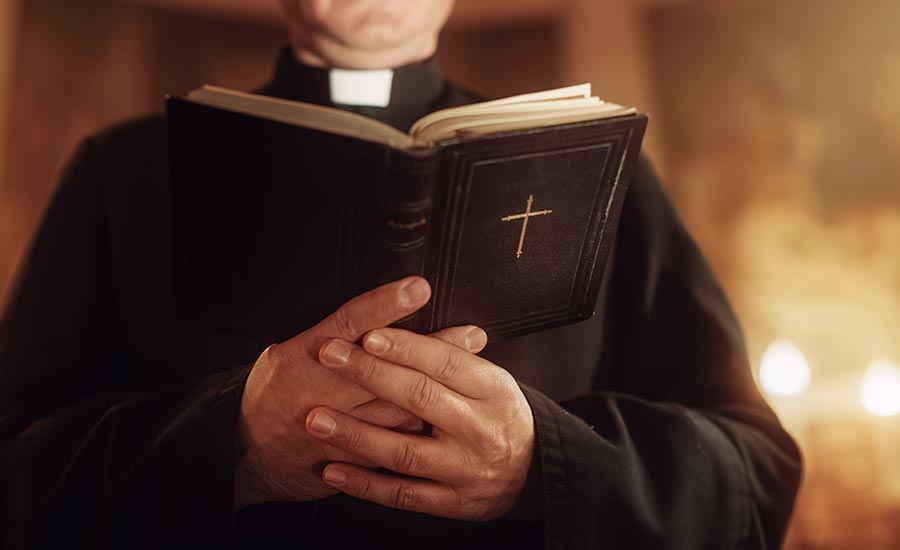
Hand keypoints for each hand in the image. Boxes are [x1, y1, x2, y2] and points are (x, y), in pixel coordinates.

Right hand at [234, 276, 484, 508]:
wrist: (247, 457)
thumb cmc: (272, 394)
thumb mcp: (283, 353)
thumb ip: (323, 335)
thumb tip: (373, 313)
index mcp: (301, 356)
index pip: (348, 323)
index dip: (385, 305)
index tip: (419, 288)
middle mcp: (320, 391)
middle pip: (386, 367)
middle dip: (433, 349)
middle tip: (470, 335)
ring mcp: (335, 429)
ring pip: (397, 409)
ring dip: (439, 388)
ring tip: (474, 368)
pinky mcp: (347, 461)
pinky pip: (392, 445)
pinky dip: (423, 429)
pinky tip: (452, 415)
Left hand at [305, 322, 535, 520]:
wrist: (532, 474)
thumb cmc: (499, 415)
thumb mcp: (490, 380)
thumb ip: (452, 356)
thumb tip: (419, 306)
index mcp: (492, 390)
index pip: (444, 362)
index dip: (404, 347)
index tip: (367, 333)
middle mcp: (481, 429)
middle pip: (421, 398)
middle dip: (369, 375)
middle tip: (329, 356)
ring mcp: (465, 470)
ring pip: (406, 451)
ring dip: (356, 435)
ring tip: (316, 419)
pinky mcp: (451, 503)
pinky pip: (402, 494)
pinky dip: (365, 484)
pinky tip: (332, 469)